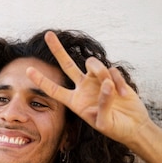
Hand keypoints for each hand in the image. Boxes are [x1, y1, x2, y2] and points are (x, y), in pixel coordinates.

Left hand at [26, 31, 150, 145]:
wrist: (133, 126)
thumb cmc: (116, 128)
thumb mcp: (104, 122)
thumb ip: (103, 103)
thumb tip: (106, 84)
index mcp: (75, 102)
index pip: (55, 89)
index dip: (42, 80)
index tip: (28, 70)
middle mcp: (83, 88)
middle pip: (67, 65)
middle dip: (58, 49)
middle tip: (48, 34)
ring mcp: (97, 81)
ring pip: (93, 64)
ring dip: (102, 74)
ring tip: (113, 90)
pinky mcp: (113, 77)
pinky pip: (112, 71)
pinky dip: (119, 82)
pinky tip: (124, 94)